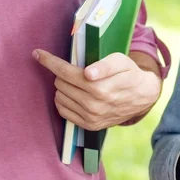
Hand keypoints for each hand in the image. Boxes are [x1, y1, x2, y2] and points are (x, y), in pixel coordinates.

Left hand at [33, 49, 160, 129]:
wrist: (142, 97)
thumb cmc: (129, 74)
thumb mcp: (121, 62)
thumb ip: (104, 65)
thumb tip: (88, 73)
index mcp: (100, 88)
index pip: (65, 72)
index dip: (50, 61)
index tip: (37, 54)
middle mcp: (94, 105)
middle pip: (60, 83)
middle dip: (63, 73)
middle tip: (76, 70)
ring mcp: (91, 117)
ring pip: (59, 96)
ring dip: (64, 87)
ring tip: (78, 82)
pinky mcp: (89, 125)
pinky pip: (63, 111)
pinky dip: (64, 100)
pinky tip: (75, 94)